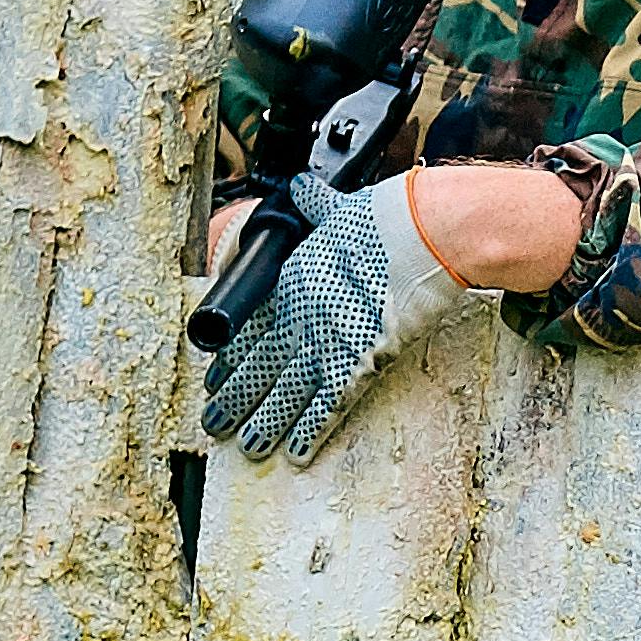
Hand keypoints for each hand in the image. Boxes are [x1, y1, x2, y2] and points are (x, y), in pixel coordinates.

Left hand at [199, 171, 468, 461]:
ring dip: (266, 423)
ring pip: (287, 393)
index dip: (231, 358)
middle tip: (215, 423)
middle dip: (236, 399)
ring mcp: (330, 341)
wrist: (426, 233)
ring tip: (248, 446)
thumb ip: (316, 207)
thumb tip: (303, 188)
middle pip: (260, 367)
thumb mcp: (339, 206)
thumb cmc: (387, 216)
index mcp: (293, 280)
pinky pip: (330, 405)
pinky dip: (311, 430)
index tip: (216, 379)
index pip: (252, 328)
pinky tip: (296, 452)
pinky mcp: (363, 361)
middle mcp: (302, 316)